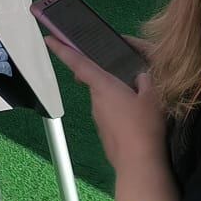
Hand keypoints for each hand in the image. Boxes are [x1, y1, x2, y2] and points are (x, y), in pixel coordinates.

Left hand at [45, 32, 165, 169]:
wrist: (138, 162)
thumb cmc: (144, 126)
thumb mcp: (152, 97)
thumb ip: (145, 81)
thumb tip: (140, 77)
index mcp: (103, 85)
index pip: (78, 62)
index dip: (62, 49)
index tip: (48, 38)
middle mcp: (95, 99)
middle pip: (96, 81)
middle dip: (107, 77)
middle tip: (126, 77)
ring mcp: (98, 116)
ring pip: (105, 98)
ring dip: (117, 96)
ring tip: (140, 103)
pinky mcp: (103, 131)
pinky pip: (110, 114)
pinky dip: (119, 112)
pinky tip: (136, 120)